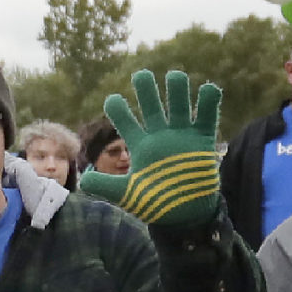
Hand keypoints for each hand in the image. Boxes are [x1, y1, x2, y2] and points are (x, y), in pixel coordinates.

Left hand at [76, 70, 223, 225]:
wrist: (184, 216)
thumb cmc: (154, 203)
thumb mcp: (126, 194)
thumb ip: (104, 185)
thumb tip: (83, 178)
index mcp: (140, 143)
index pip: (125, 119)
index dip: (118, 108)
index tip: (113, 101)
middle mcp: (159, 135)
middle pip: (151, 104)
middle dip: (147, 88)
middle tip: (141, 76)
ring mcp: (181, 135)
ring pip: (178, 103)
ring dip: (177, 88)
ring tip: (174, 76)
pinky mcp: (202, 140)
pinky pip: (206, 116)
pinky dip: (208, 101)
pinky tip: (207, 89)